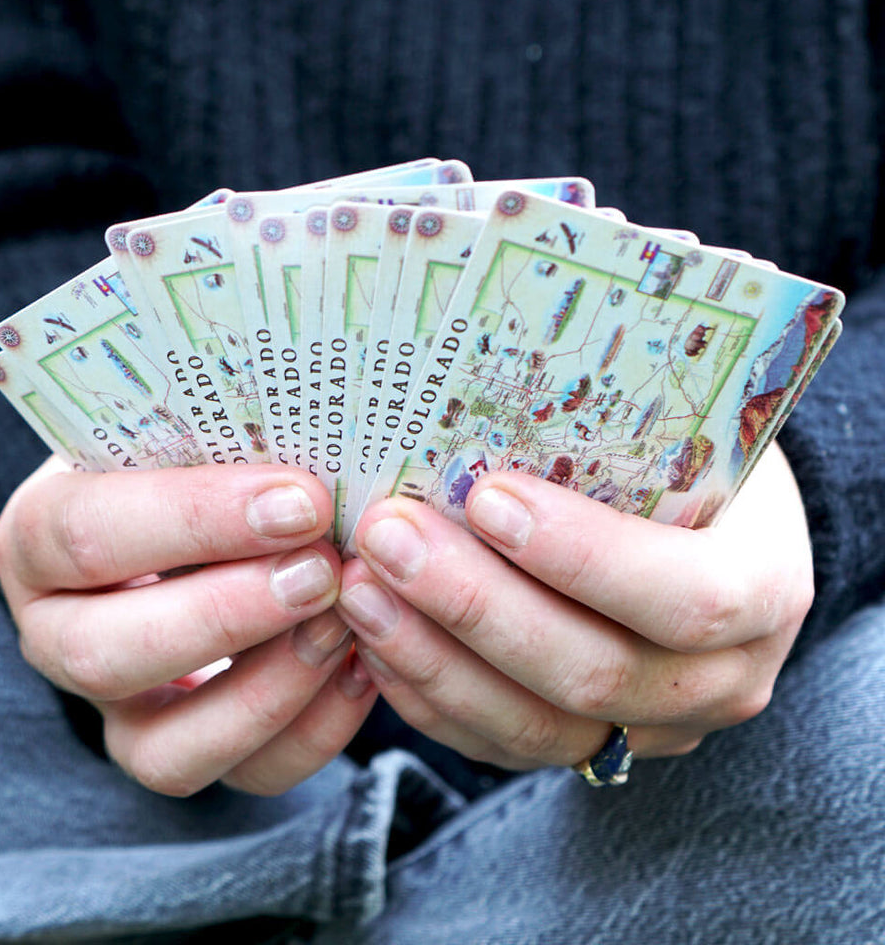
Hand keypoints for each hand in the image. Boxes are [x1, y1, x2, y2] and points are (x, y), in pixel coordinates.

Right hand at [0, 458, 376, 796]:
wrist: (202, 520)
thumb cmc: (197, 461)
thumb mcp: (195, 432)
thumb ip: (225, 441)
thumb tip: (318, 461)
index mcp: (39, 536)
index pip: (87, 533)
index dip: (195, 520)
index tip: (301, 501)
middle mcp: (56, 634)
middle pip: (106, 654)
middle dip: (228, 615)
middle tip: (321, 571)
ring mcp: (117, 709)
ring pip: (165, 749)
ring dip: (269, 690)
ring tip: (343, 624)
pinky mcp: (183, 750)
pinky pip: (242, 775)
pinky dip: (313, 732)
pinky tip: (360, 667)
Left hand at [337, 444, 812, 770]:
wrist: (706, 527)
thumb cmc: (688, 457)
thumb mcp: (683, 428)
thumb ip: (612, 428)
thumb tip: (477, 378)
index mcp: (764, 585)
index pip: (686, 597)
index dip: (583, 558)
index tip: (485, 497)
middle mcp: (722, 677)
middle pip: (593, 674)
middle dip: (475, 606)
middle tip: (386, 537)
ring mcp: (651, 726)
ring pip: (534, 728)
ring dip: (433, 658)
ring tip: (359, 589)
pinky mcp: (586, 746)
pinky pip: (497, 745)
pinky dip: (428, 696)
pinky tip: (375, 638)